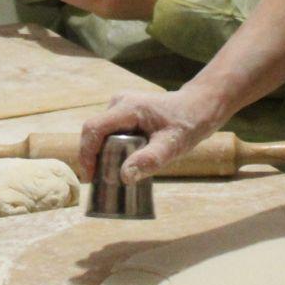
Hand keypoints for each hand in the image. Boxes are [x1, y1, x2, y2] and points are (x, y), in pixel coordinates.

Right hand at [76, 87, 222, 181]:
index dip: (86, 153)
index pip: (94, 128)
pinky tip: (119, 164)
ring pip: (100, 133)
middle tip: (100, 181)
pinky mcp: (124, 113)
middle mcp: (119, 103)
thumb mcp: (172, 145)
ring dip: (100, 154)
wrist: (198, 107)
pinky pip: (109, 132)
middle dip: (92, 157)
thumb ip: (149, 159)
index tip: (90, 177)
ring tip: (110, 175)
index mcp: (128, 108)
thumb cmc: (188, 123)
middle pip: (94, 132)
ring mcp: (120, 106)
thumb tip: (124, 176)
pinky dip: (109, 149)